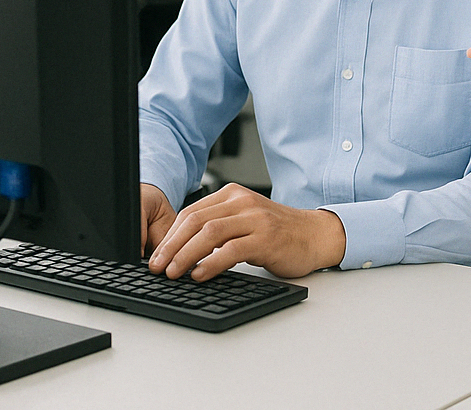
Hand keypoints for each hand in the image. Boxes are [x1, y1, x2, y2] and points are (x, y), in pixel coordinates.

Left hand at [147, 183, 345, 280]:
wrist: (314, 234)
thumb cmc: (277, 232)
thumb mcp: (244, 221)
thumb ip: (218, 227)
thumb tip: (179, 250)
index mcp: (233, 195)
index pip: (191, 213)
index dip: (168, 236)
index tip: (156, 257)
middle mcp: (243, 202)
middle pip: (195, 221)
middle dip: (170, 246)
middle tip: (157, 267)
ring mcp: (255, 218)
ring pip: (209, 233)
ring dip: (185, 255)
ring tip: (173, 273)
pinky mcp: (266, 238)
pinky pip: (231, 250)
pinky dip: (211, 263)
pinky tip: (200, 275)